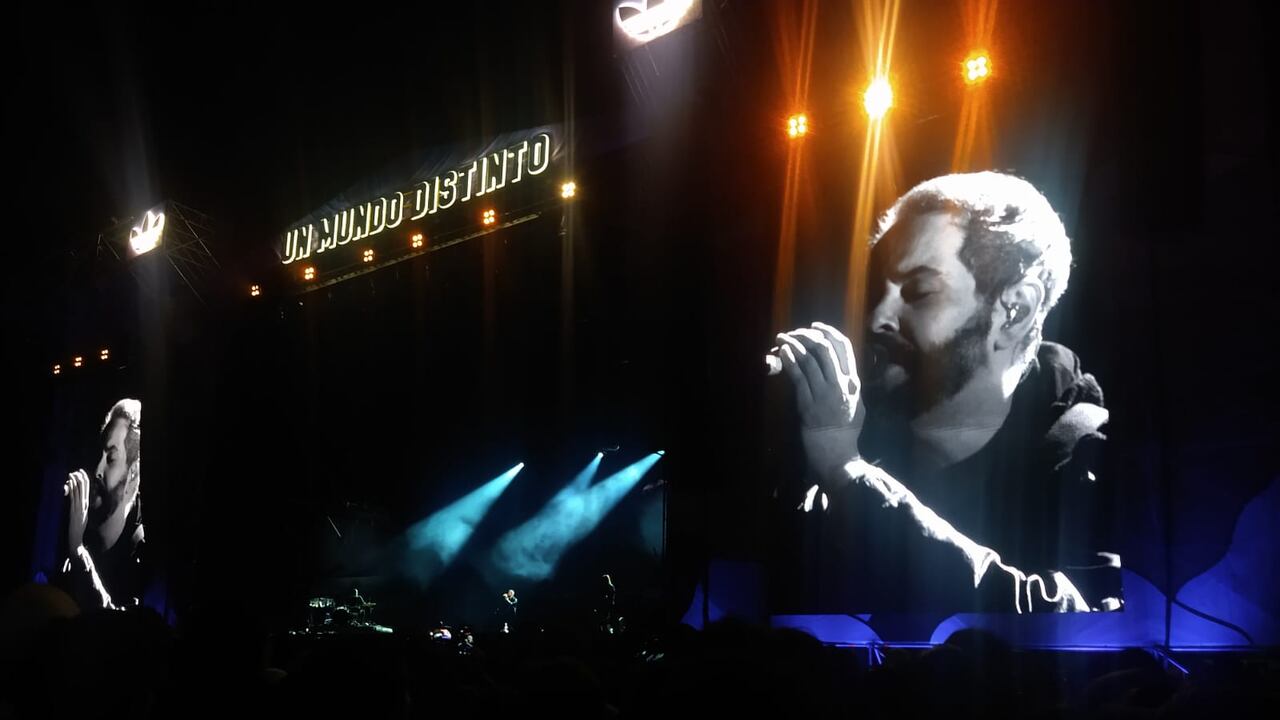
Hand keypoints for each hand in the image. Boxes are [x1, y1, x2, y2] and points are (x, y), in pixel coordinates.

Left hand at [65, 469, 89, 550]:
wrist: (76, 538)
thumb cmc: (77, 529)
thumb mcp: (80, 516)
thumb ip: (79, 508)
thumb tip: (77, 500)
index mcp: (86, 505)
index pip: (87, 490)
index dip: (85, 480)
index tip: (81, 473)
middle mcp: (84, 505)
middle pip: (85, 489)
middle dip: (81, 478)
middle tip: (78, 470)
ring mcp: (80, 507)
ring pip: (79, 491)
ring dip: (75, 481)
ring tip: (72, 474)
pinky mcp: (74, 510)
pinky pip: (73, 497)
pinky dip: (72, 489)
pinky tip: (69, 483)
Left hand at [773, 322, 865, 477]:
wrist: (838, 454)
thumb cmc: (845, 433)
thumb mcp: (856, 405)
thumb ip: (849, 386)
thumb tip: (839, 370)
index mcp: (853, 382)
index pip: (844, 347)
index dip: (828, 332)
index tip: (815, 327)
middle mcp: (841, 384)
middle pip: (824, 349)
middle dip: (806, 336)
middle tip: (794, 332)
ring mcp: (824, 394)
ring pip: (809, 360)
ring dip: (794, 345)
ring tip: (782, 338)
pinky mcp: (808, 404)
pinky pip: (798, 376)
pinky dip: (790, 361)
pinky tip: (782, 352)